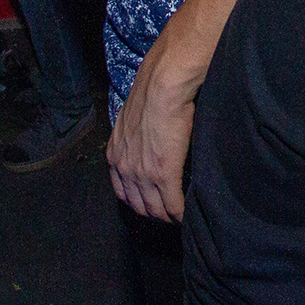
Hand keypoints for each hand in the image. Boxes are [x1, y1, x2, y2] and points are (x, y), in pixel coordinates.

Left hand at [107, 47, 203, 220]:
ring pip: (156, 211)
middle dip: (155, 214)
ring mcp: (143, 174)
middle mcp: (124, 169)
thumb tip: (147, 142)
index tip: (153, 203)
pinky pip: (173, 206)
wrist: (161, 86)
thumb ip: (135, 138)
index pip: (123, 193)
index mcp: (115, 156)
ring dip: (169, 217)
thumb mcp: (132, 120)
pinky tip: (189, 214)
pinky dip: (181, 214)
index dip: (139, 202)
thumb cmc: (152, 94)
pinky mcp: (164, 174)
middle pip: (139, 206)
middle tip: (170, 215)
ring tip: (181, 216)